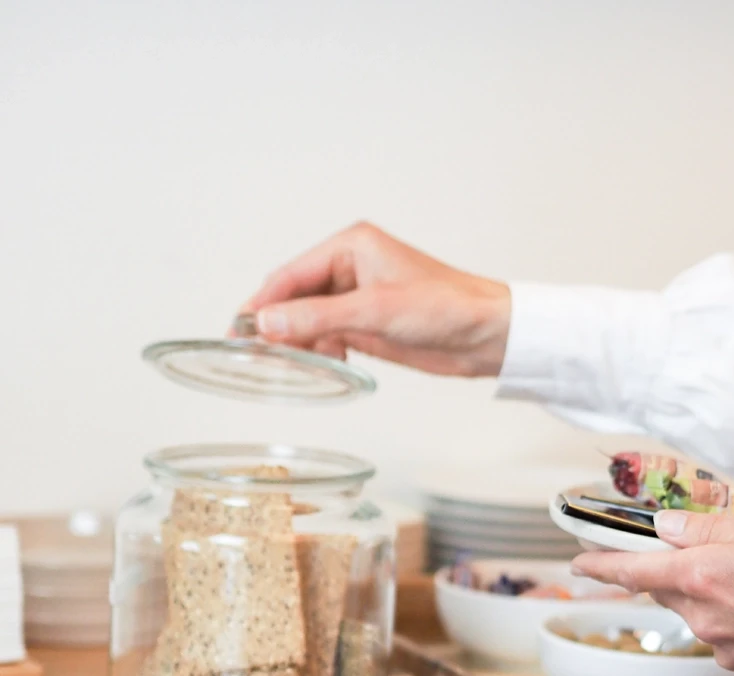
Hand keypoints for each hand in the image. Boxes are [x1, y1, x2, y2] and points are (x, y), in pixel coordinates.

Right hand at [239, 222, 511, 376]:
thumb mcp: (376, 312)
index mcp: (351, 247)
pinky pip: (329, 336)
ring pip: (310, 320)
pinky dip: (321, 352)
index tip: (238, 331)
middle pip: (295, 297)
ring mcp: (360, 298)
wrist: (490, 335)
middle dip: (277, 325)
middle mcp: (351, 268)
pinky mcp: (369, 325)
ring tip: (296, 365)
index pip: (290, 274)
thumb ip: (319, 318)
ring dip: (300, 342)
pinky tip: (327, 365)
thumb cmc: (448, 308)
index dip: (261, 303)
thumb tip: (268, 322)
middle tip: (258, 356)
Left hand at [571, 511, 733, 675]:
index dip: (601, 564)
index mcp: (702, 576)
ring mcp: (724, 647)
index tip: (579, 559)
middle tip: (717, 554)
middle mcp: (704, 617)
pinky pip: (727, 638)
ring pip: (700, 614)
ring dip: (715, 595)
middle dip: (681, 572)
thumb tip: (665, 528)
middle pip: (670, 590)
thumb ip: (707, 528)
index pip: (633, 571)